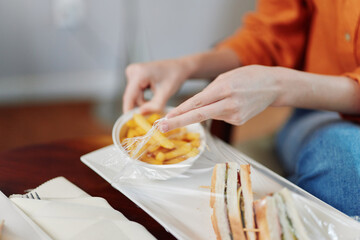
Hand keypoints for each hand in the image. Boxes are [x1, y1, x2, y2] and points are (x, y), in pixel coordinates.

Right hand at [123, 59, 189, 113]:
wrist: (179, 67)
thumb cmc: (174, 77)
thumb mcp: (166, 93)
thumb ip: (154, 105)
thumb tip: (141, 113)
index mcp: (139, 73)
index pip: (129, 96)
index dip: (129, 110)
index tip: (130, 123)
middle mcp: (133, 71)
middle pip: (132, 97)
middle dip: (142, 106)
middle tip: (154, 111)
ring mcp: (133, 72)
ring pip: (134, 96)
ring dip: (144, 102)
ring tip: (158, 100)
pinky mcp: (134, 76)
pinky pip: (135, 92)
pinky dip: (144, 98)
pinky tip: (154, 96)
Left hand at [160, 65, 281, 131]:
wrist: (274, 85)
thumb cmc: (249, 76)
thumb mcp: (226, 76)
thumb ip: (209, 91)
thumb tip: (194, 105)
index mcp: (225, 89)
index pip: (196, 103)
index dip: (179, 112)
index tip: (165, 118)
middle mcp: (229, 104)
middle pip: (199, 116)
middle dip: (178, 122)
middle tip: (160, 127)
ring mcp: (235, 115)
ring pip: (210, 115)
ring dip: (205, 109)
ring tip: (225, 96)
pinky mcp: (239, 121)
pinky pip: (220, 116)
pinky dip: (218, 110)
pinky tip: (231, 103)